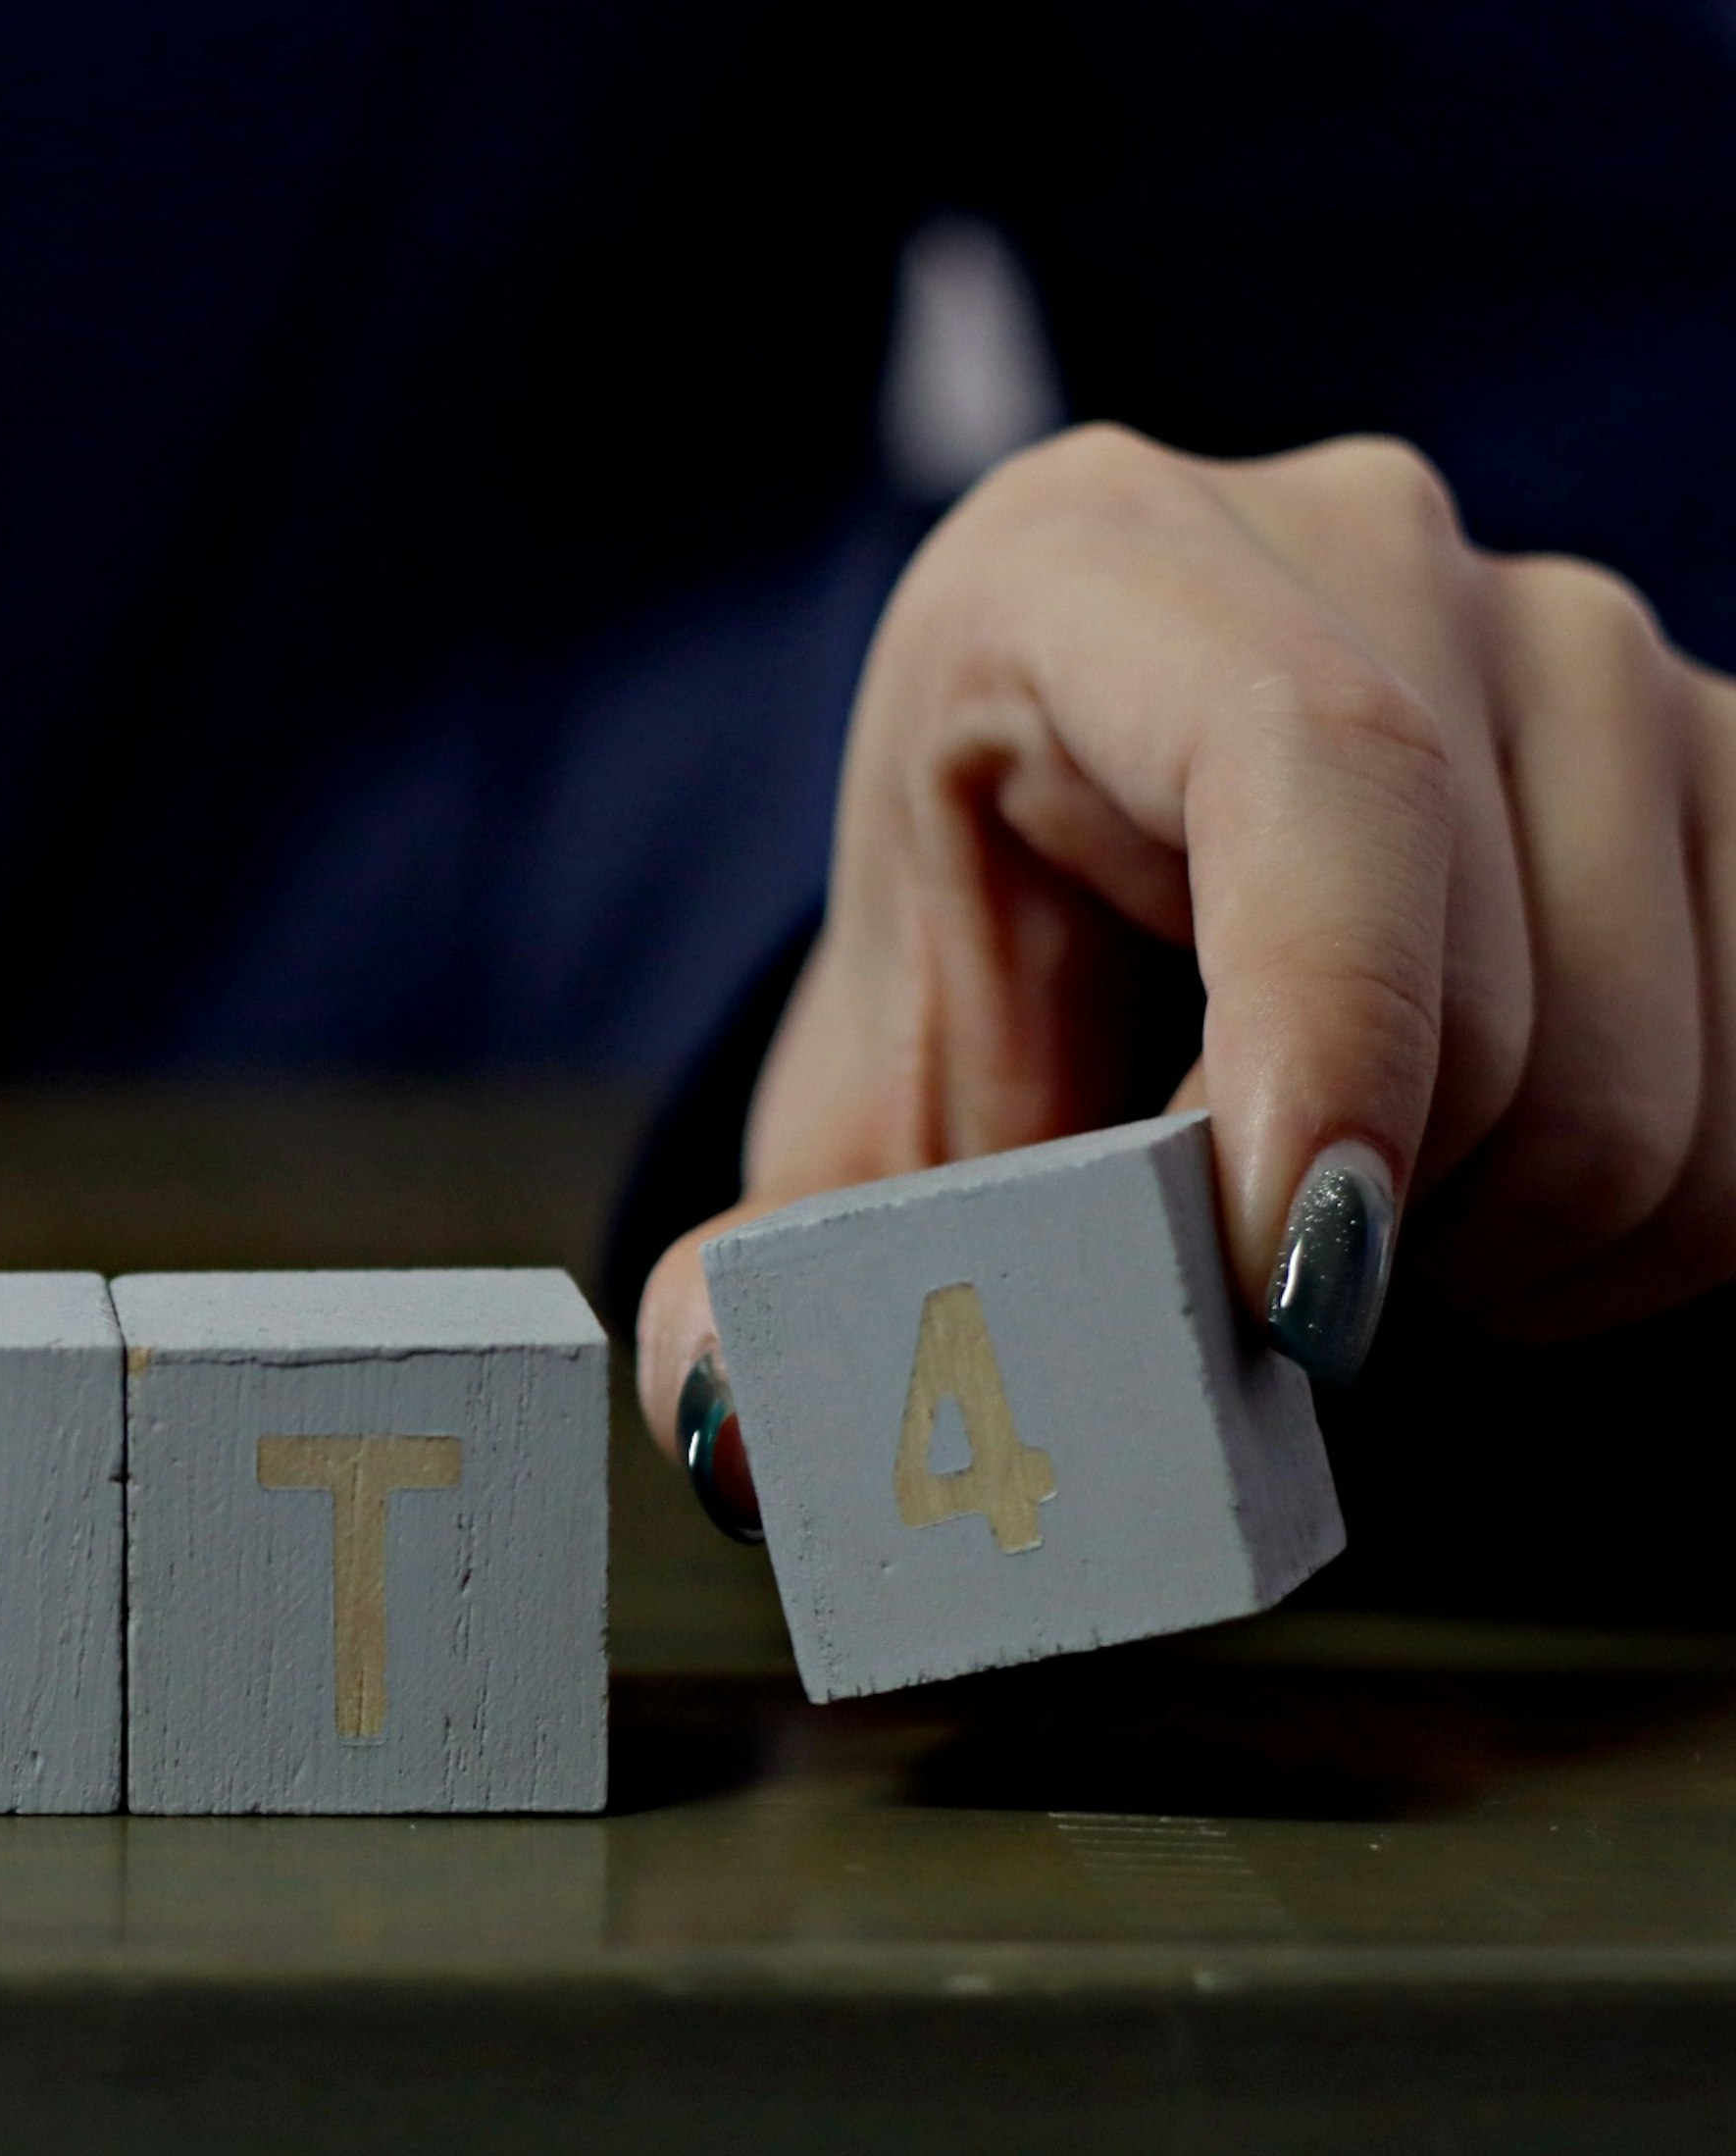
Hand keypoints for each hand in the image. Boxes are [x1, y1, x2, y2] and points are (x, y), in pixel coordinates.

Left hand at [637, 423, 1735, 1535]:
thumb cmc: (990, 990)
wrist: (1115, 901)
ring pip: (1662, 1066)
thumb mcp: (864, 1119)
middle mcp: (1367, 543)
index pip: (1309, 764)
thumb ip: (777, 1273)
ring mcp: (1582, 640)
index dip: (1336, 1035)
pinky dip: (1645, 1233)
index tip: (1293, 1289)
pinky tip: (1480, 1212)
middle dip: (1380, 1227)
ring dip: (1511, 1250)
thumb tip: (729, 1401)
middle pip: (1498, 971)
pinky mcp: (1732, 759)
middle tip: (1247, 1295)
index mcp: (1094, 561)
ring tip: (1346, 1239)